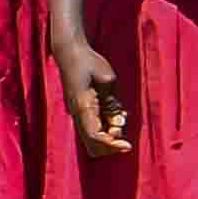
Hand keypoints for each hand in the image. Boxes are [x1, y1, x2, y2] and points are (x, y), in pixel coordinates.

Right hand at [61, 39, 130, 158]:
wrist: (70, 53)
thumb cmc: (89, 62)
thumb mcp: (107, 79)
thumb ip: (111, 102)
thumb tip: (118, 122)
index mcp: (82, 106)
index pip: (95, 137)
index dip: (111, 145)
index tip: (127, 145)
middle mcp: (77, 114)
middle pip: (92, 145)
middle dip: (110, 144)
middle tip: (123, 129)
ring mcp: (77, 113)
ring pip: (92, 138)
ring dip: (109, 135)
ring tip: (120, 118)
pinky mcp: (81, 110)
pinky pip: (93, 127)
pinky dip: (106, 128)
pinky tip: (116, 115)